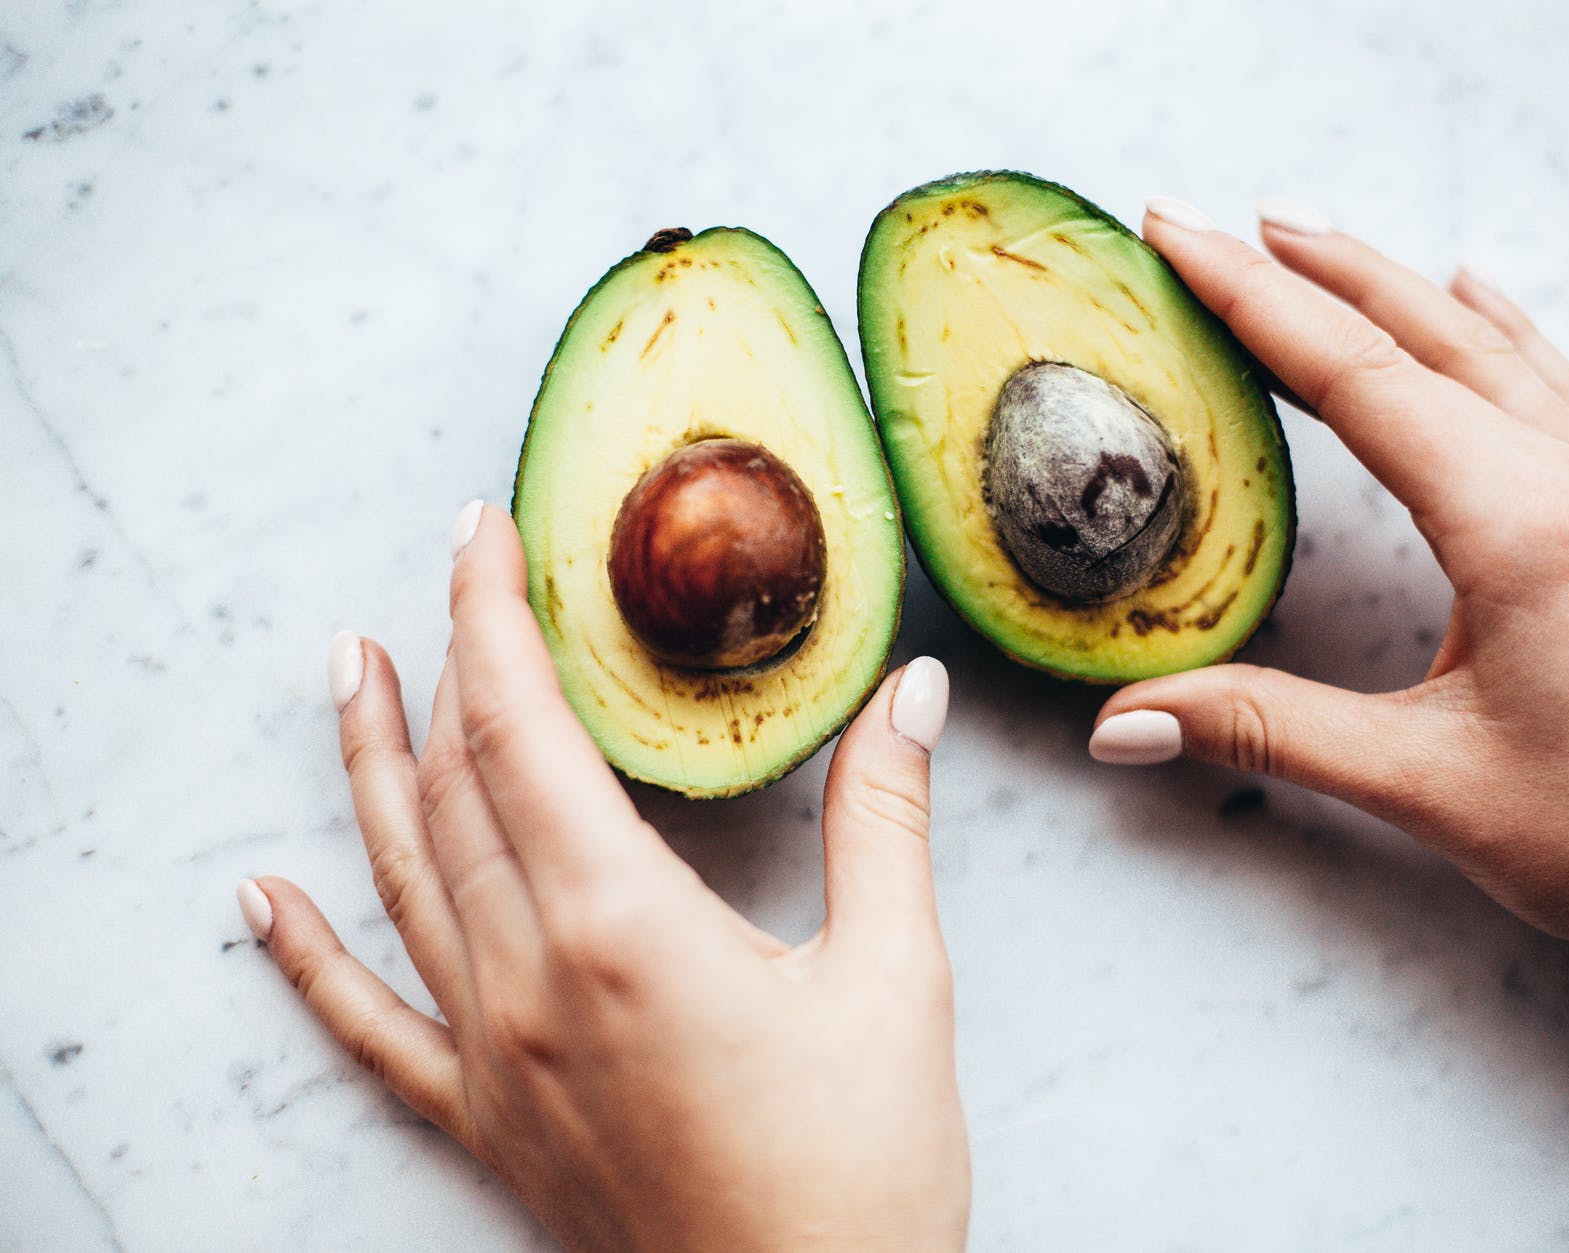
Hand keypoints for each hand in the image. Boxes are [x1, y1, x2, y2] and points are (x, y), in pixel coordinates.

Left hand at [238, 505, 968, 1251]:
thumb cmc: (860, 1179)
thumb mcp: (894, 983)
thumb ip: (884, 822)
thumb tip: (907, 693)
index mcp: (625, 928)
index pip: (523, 732)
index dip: (494, 620)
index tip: (482, 534)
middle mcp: (531, 981)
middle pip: (453, 786)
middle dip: (442, 663)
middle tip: (443, 572)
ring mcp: (494, 1056)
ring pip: (401, 878)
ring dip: (367, 766)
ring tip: (350, 672)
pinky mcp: (487, 1121)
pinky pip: (367, 1026)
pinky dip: (304, 958)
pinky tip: (263, 900)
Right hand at [1089, 198, 1568, 1206]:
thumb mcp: (1417, 780)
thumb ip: (1262, 730)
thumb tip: (1124, 722)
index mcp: (1519, 526)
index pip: (1359, 379)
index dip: (1255, 302)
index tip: (1181, 236)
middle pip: (1418, 337)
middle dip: (1306, 268)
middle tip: (1210, 221)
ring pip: (1484, 346)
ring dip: (1387, 284)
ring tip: (1308, 238)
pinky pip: (1545, 381)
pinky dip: (1488, 325)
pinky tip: (1471, 293)